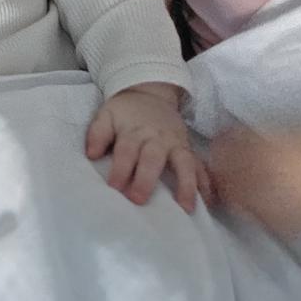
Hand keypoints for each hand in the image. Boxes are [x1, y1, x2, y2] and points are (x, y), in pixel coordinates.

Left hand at [86, 82, 211, 212]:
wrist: (150, 92)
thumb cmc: (125, 112)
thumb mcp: (107, 114)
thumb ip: (97, 133)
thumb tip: (92, 154)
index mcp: (134, 130)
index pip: (126, 150)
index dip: (120, 169)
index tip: (114, 188)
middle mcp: (157, 138)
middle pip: (153, 158)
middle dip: (146, 179)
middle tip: (138, 201)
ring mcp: (176, 143)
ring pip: (184, 163)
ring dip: (186, 185)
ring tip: (186, 208)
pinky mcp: (188, 149)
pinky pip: (200, 166)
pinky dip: (206, 183)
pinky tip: (207, 203)